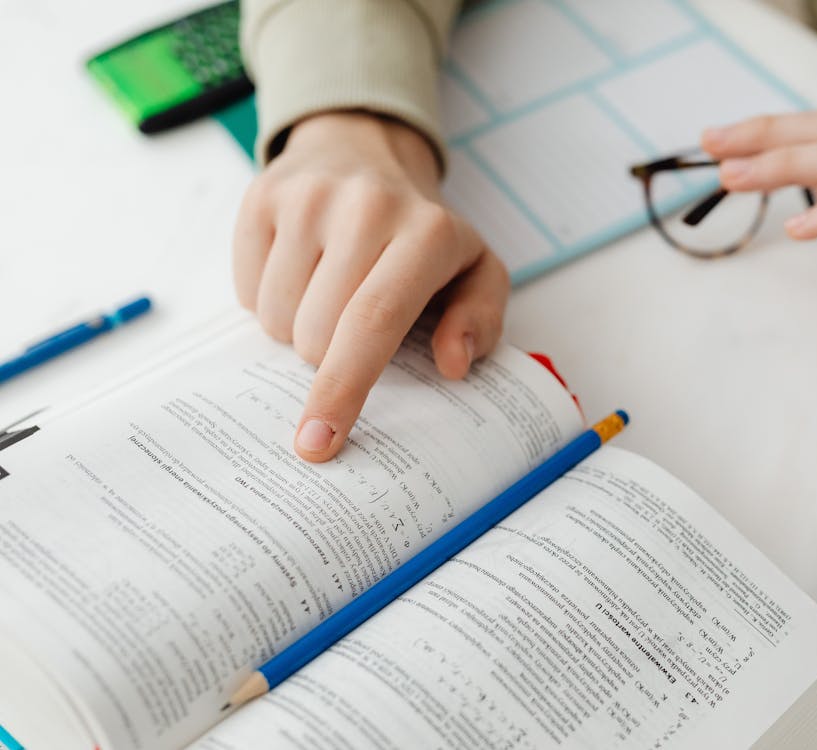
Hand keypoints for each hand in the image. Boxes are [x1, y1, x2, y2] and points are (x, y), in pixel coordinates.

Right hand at [233, 112, 508, 461]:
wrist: (366, 150)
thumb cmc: (423, 234)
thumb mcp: (476, 272)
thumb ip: (480, 321)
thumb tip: (453, 363)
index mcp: (428, 234)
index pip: (374, 322)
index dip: (343, 389)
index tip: (319, 443)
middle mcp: (367, 207)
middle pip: (316, 333)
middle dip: (329, 357)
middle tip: (354, 325)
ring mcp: (308, 196)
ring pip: (276, 318)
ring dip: (298, 327)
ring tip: (330, 289)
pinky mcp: (262, 194)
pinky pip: (247, 291)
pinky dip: (270, 298)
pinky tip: (302, 268)